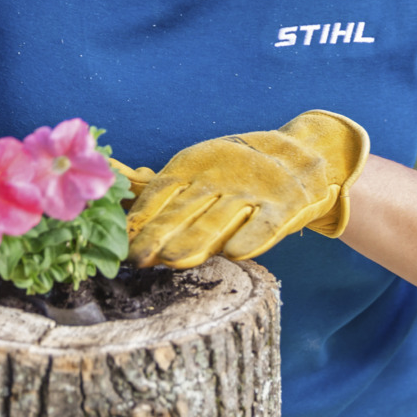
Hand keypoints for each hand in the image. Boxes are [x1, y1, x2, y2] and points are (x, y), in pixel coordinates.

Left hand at [123, 111, 369, 268]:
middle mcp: (219, 178)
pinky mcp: (285, 206)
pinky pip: (267, 224)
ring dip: (196, 238)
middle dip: (159, 234)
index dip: (140, 218)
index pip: (160, 193)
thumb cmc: (235, 173)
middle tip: (137, 257)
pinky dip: (252, 237)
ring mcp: (253, 192)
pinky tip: (236, 252)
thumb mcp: (195, 171)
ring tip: (174, 259)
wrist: (302, 156)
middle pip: (183, 210)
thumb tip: (113, 196)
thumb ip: (156, 190)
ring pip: (219, 219)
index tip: (120, 244)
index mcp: (192, 168)